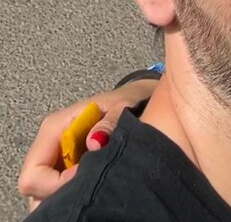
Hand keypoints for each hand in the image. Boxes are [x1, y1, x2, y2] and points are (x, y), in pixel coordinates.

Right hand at [18, 79, 157, 210]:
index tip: (86, 176)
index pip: (33, 174)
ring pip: (44, 192)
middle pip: (35, 187)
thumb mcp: (123, 105)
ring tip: (95, 179)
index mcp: (53, 128)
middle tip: (92, 183)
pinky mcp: (64, 166)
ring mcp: (54, 157)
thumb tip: (94, 143)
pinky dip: (73, 190)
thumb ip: (109, 122)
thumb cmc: (127, 101)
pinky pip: (57, 189)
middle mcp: (48, 144)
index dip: (57, 184)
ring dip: (66, 192)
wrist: (135, 99)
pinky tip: (94, 178)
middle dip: (59, 193)